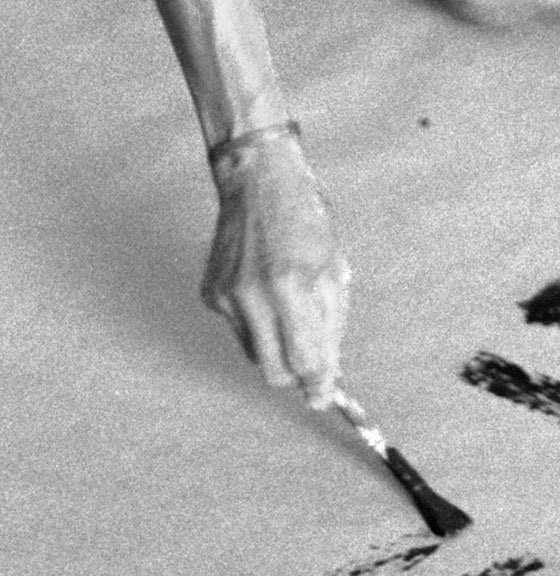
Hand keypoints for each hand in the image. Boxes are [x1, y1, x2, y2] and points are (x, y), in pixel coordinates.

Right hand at [202, 129, 349, 406]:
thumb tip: (326, 373)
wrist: (259, 180)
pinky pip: (238, 328)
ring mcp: (225, 296)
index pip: (304, 359)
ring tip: (289, 306)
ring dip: (276, 344)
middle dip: (295, 375)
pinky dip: (256, 321)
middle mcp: (252, 296)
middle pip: (273, 371)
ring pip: (254, 353)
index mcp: (291, 286)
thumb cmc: (306, 220)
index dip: (317, 383)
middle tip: (312, 366)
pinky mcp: (209, 293)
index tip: (324, 396)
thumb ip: (330, 326)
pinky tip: (264, 289)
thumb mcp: (334, 269)